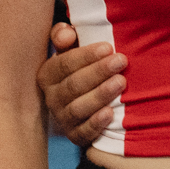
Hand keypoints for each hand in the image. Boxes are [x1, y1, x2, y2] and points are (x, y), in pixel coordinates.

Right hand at [39, 22, 125, 148]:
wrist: (85, 100)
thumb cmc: (82, 67)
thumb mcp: (71, 49)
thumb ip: (65, 36)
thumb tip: (67, 33)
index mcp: (48, 74)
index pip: (64, 64)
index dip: (86, 56)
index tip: (108, 47)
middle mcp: (51, 97)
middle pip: (73, 85)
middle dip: (98, 72)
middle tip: (121, 60)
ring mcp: (62, 118)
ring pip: (78, 108)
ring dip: (100, 95)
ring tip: (121, 82)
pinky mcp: (74, 135)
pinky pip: (82, 132)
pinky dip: (95, 124)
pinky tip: (110, 113)